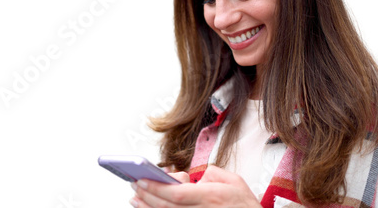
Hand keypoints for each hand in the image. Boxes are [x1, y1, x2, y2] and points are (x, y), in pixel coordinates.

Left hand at [130, 165, 261, 207]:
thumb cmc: (243, 205)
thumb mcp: (232, 180)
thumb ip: (211, 173)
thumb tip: (192, 176)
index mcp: (210, 198)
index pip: (176, 194)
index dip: (156, 188)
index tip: (141, 179)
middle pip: (166, 207)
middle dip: (147, 195)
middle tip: (134, 184)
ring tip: (135, 198)